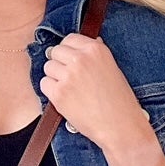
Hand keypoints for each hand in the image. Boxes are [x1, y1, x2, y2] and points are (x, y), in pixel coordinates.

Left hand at [41, 33, 151, 158]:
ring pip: (48, 67)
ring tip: (69, 90)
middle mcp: (80, 59)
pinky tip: (65, 98)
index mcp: (96, 50)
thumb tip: (85, 46)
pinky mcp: (59, 93)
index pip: (69, 39)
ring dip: (55, 77)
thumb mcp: (113, 69)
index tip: (70, 60)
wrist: (120, 126)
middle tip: (69, 78)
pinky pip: (44, 84)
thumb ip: (96, 56)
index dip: (68, 51)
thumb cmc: (120, 101)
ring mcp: (68, 76)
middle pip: (55, 51)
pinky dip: (51, 91)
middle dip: (60, 63)